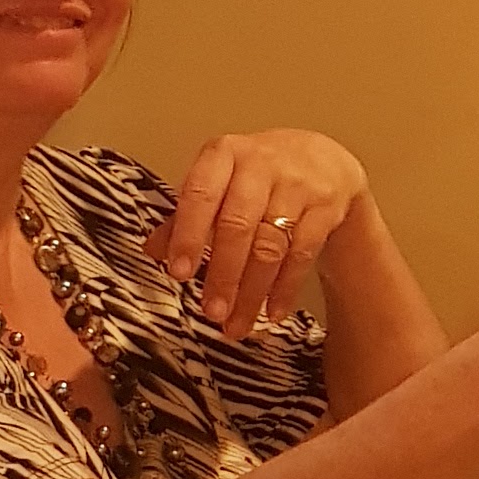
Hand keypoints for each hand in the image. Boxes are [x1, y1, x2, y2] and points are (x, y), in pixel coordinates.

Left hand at [152, 130, 370, 338]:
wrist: (324, 159)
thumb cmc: (259, 173)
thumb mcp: (221, 180)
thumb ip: (188, 214)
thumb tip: (153, 251)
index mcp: (224, 155)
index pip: (200, 195)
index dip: (188, 235)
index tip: (179, 273)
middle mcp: (261, 165)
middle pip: (238, 225)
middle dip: (224, 274)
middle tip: (212, 312)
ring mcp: (297, 185)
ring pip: (271, 246)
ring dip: (252, 291)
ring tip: (237, 324)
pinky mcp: (326, 208)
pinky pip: (302, 255)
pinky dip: (285, 289)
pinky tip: (271, 312)